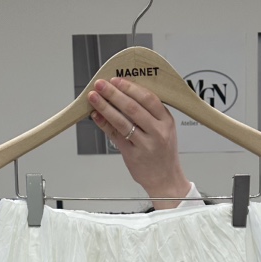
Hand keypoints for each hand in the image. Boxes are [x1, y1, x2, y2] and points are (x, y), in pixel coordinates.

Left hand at [88, 77, 190, 209]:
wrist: (166, 180)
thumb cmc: (164, 155)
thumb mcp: (165, 130)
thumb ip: (150, 114)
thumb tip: (125, 94)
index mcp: (167, 121)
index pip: (148, 98)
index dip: (130, 87)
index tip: (116, 80)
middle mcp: (157, 132)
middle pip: (133, 108)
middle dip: (114, 93)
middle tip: (100, 84)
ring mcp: (145, 145)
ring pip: (122, 121)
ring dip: (105, 107)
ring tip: (94, 97)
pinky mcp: (133, 155)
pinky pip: (116, 136)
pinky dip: (104, 124)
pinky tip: (96, 116)